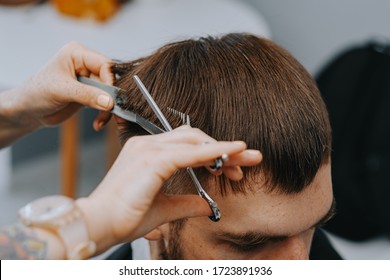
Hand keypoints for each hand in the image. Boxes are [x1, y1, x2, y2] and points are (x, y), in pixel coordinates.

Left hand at [0, 42, 113, 145]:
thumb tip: (109, 101)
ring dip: (107, 110)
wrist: (29, 110)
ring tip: (101, 121)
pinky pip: (105, 103)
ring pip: (110, 93)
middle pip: (110, 80)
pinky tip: (97, 123)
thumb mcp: (62, 91)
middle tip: (109, 113)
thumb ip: (87, 95)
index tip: (111, 99)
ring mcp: (89, 80)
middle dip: (110, 98)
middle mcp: (85, 64)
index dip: (110, 81)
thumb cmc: (36, 92)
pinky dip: (104, 114)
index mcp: (77, 53)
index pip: (104, 64)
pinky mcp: (91, 94)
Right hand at [76, 126, 261, 253]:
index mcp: (149, 152)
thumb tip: (207, 206)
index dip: (214, 153)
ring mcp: (148, 148)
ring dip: (221, 150)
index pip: (188, 145)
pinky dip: (212, 153)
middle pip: (195, 137)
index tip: (234, 167)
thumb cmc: (126, 216)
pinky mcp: (152, 159)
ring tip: (244, 160)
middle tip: (248, 160)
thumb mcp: (165, 209)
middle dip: (223, 149)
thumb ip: (187, 204)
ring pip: (194, 141)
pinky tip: (230, 154)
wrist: (100, 224)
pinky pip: (189, 153)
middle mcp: (148, 145)